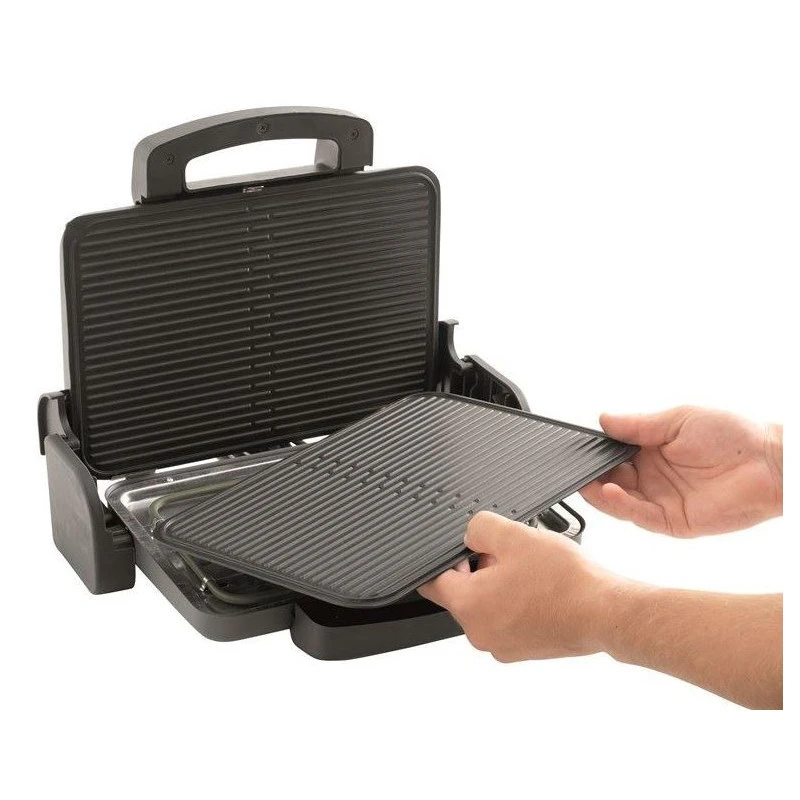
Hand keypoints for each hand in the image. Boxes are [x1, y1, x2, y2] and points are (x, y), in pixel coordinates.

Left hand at [418, 511, 616, 661]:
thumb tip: (471, 534)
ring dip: (500, 584)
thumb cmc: (565, 582)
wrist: (605, 612)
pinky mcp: (524, 648)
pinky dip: (517, 602)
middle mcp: (480, 633)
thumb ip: (479, 528)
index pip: (432, 582)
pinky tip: (541, 587)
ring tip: (530, 570)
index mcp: (469, 606)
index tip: (449, 551)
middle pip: (463, 592)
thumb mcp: (515, 536)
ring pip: (488, 604)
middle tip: (508, 553)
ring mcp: (503, 645)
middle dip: (479, 568)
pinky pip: (508, 619)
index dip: (440, 560)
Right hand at [580, 407, 782, 535]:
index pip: (613, 457)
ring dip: (600, 494)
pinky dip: (622, 507)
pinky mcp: (673, 522)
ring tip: (588, 483)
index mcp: (651, 451)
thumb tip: (603, 420)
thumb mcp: (677, 420)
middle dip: (592, 477)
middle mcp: (653, 478)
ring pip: (620, 502)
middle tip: (577, 470)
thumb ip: (638, 425)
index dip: (596, 456)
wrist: (769, 463)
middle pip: (611, 481)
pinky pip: (640, 516)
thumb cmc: (733, 435)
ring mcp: (661, 501)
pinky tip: (610, 492)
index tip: (578, 452)